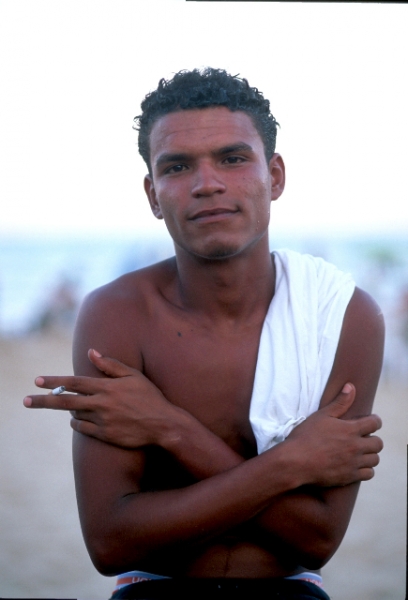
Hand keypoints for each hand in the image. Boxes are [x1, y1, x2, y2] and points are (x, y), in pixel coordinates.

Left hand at [23, 349, 182, 447]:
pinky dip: (77, 423)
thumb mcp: (134, 375)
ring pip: (74, 415)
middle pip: (65, 401)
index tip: (37, 380)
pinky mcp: (105, 435)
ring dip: (68, 410)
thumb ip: (111, 364)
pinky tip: (77, 419)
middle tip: (26, 400)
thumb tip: (92, 352)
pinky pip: (83, 429)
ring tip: (68, 405)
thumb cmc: (150, 397)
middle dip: (43, 400)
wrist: (163, 425)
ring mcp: (102, 421)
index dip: (54, 381)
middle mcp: (101, 404)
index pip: (74, 382)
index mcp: (107, 387)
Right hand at [286, 383, 382, 486]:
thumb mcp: (321, 415)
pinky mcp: (349, 477)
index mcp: (350, 430)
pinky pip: (369, 474)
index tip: (370, 422)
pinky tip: (356, 465)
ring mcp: (353, 463)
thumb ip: (339, 402)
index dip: (375, 421)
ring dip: (370, 455)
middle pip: (378, 443)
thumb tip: (351, 386)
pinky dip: (366, 469)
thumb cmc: (306, 436)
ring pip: (375, 459)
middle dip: (373, 439)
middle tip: (363, 438)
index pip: (375, 423)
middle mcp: (355, 447)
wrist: (295, 462)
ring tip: (360, 452)